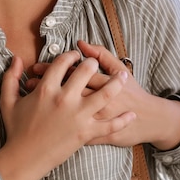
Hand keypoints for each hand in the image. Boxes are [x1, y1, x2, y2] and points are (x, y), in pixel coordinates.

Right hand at [0, 51, 135, 179]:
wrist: (24, 158)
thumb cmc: (16, 130)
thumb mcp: (8, 101)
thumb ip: (11, 77)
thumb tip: (17, 58)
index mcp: (46, 89)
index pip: (63, 63)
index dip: (71, 56)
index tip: (75, 56)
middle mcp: (65, 99)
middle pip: (86, 71)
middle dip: (93, 64)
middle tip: (97, 64)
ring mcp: (78, 116)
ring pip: (105, 93)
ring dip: (116, 83)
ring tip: (123, 77)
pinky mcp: (86, 133)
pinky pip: (110, 125)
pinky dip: (122, 120)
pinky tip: (131, 114)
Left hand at [28, 41, 179, 150]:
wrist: (149, 119)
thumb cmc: (134, 94)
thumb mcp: (121, 70)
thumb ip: (103, 55)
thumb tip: (81, 43)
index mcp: (99, 84)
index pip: (70, 73)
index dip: (50, 71)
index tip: (37, 67)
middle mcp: (93, 102)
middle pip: (62, 91)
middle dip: (43, 85)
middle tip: (29, 80)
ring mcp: (92, 121)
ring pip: (62, 112)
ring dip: (45, 104)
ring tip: (32, 96)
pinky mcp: (92, 136)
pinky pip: (69, 131)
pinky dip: (54, 127)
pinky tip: (42, 119)